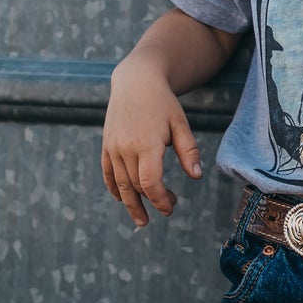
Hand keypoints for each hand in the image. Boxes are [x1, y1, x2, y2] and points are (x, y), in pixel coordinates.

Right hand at [101, 61, 202, 226]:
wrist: (135, 82)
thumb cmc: (162, 103)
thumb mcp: (180, 124)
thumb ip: (188, 151)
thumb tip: (196, 176)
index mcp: (146, 144)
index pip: (150, 182)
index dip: (160, 200)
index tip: (170, 208)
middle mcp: (126, 148)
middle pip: (137, 186)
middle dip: (153, 200)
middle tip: (170, 205)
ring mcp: (113, 147)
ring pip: (121, 184)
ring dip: (132, 203)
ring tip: (142, 220)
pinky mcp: (107, 145)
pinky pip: (108, 173)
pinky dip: (114, 189)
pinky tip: (123, 200)